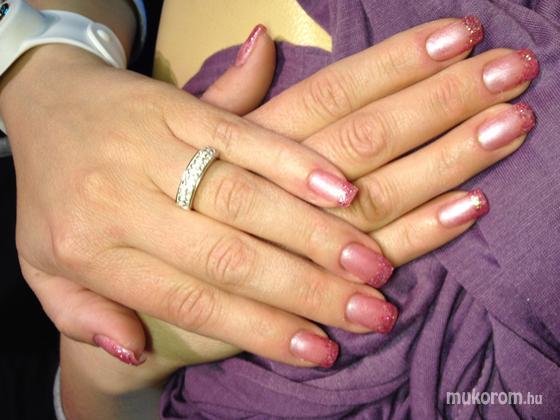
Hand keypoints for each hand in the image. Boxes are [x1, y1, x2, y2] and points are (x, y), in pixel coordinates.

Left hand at [0, 41, 392, 367]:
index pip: (191, 300)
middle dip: (306, 290)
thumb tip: (134, 354)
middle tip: (369, 313)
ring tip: (371, 264)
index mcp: (91, 251)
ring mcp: (156, 149)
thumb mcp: (42, 265)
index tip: (318, 350)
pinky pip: (245, 137)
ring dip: (315, 234)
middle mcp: (124, 202)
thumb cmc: (52, 193)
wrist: (45, 101)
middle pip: (229, 256)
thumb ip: (82, 316)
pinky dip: (295, 165)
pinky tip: (343, 190)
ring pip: (245, 199)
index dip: (259, 328)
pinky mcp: (181, 108)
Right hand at [147, 19, 536, 370]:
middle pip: (364, 134)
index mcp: (236, 135)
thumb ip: (227, 95)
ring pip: (374, 201)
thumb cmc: (137, 195)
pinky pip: (357, 263)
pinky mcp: (280, 286)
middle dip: (441, 104)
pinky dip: (416, 237)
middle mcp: (259, 182)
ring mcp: (272, 240)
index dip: (395, 63)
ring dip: (445, 164)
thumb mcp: (177, 137)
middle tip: (515, 73)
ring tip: (510, 128)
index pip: (332, 91)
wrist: (80, 269)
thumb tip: (263, 38)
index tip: (455, 37)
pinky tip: (469, 208)